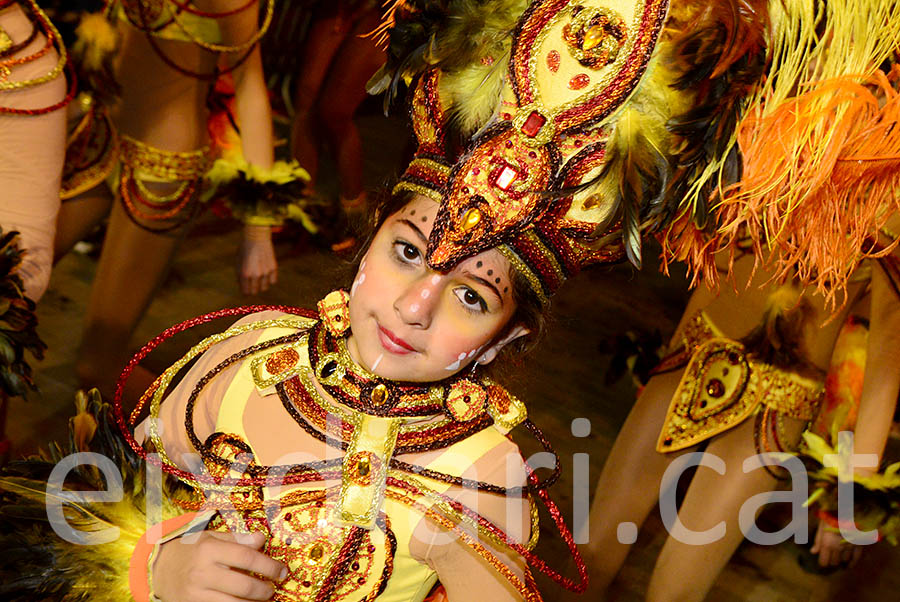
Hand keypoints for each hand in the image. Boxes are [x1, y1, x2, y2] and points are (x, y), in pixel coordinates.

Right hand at [152, 531, 286, 601]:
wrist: (160, 568)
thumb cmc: (192, 550)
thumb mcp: (212, 537)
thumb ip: (238, 539)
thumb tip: (262, 539)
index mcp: (209, 549)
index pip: (247, 557)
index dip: (269, 566)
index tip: (282, 571)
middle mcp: (202, 572)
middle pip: (243, 586)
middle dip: (265, 591)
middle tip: (272, 589)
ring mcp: (196, 594)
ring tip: (262, 600)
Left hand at [239, 225, 276, 294]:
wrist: (257, 237)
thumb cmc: (245, 249)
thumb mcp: (238, 261)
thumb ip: (239, 275)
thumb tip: (243, 286)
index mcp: (245, 274)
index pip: (245, 292)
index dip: (245, 292)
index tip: (245, 289)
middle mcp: (256, 275)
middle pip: (255, 291)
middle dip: (252, 289)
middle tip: (252, 284)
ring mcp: (266, 272)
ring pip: (264, 288)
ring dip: (261, 285)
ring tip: (259, 278)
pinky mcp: (273, 268)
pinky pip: (273, 281)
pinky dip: (270, 280)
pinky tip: (266, 274)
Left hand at [811, 520, 862, 567]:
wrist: (850, 508)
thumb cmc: (832, 515)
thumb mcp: (822, 525)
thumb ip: (818, 540)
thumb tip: (813, 552)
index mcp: (827, 543)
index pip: (824, 562)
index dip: (823, 562)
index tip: (822, 560)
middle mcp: (838, 548)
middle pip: (834, 562)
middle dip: (831, 560)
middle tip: (830, 556)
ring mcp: (850, 547)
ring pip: (844, 560)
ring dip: (841, 559)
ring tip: (838, 556)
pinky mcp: (860, 545)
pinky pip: (856, 558)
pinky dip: (852, 563)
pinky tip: (848, 565)